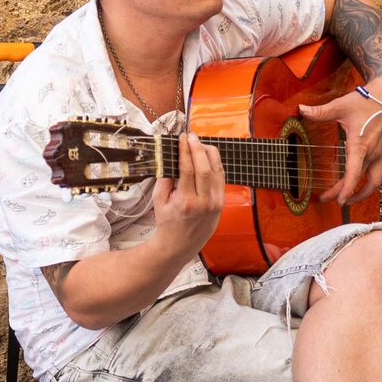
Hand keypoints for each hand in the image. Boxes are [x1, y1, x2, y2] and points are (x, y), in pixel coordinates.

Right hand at [151, 131, 226, 253]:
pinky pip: (221, 178)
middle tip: (191, 136)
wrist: (180, 245)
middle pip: (205, 167)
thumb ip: (165, 178)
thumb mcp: (159, 200)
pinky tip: (208, 157)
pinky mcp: (222, 203)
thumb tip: (171, 156)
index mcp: (186, 202)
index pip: (187, 168)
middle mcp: (204, 202)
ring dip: (209, 153)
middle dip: (198, 147)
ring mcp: (216, 203)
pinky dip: (215, 165)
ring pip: (217, 170)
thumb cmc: (168, 223)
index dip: (185, 150)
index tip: (182, 138)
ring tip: (199, 144)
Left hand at [299, 77, 381, 205]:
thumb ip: (320, 112)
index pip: (354, 174)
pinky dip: (379, 182)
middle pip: (363, 182)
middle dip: (348, 195)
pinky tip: (370, 186)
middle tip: (331, 200)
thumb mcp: (341, 106)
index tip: (338, 201)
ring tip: (351, 200)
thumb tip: (300, 110)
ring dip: (366, 193)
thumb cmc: (367, 101)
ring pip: (378, 181)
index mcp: (361, 145)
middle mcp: (374, 152)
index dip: (346, 190)